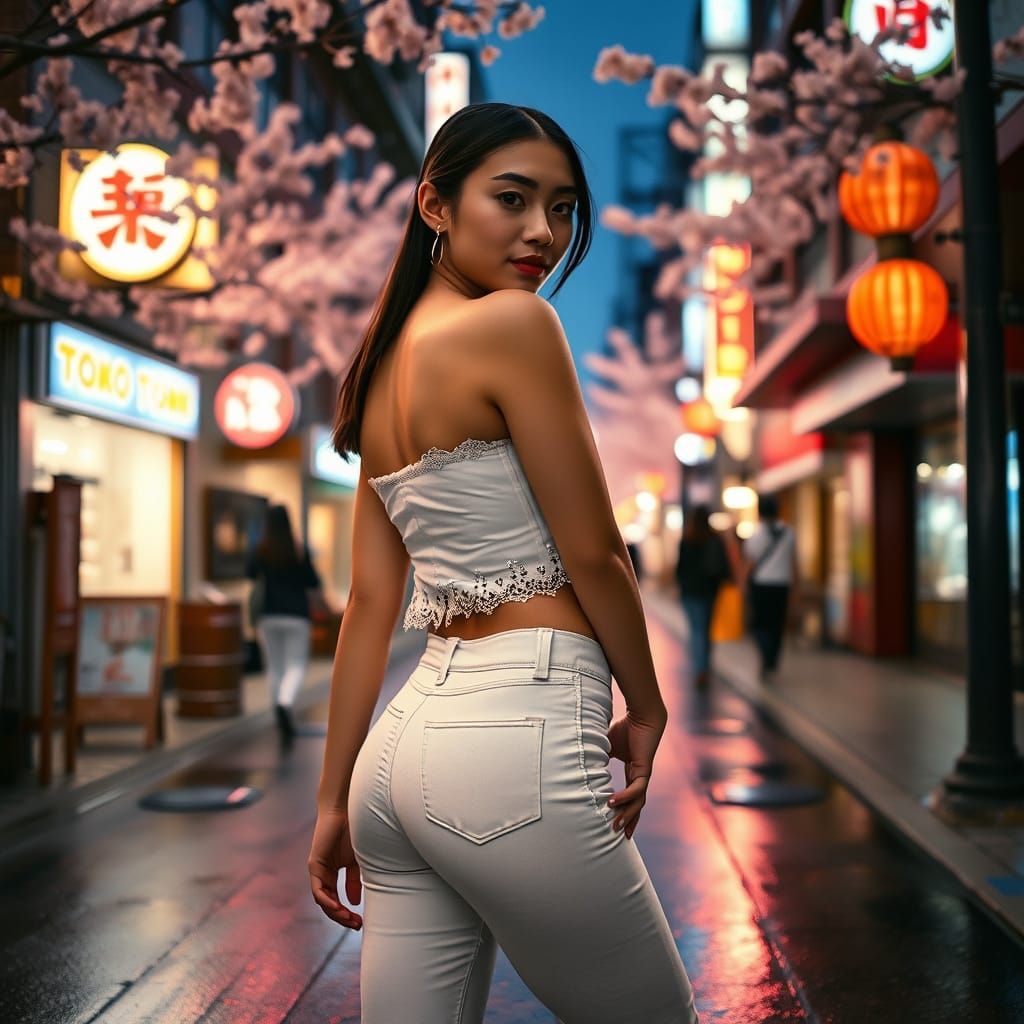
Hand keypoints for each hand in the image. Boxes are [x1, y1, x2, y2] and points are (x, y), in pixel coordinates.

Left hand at [308, 808, 362, 929]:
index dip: (346, 914)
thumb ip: (353, 881)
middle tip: (356, 925)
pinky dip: (326, 901)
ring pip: (322, 900)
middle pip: (329, 905)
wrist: (346, 811)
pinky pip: (318, 890)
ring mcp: (317, 871)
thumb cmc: (353, 833)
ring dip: (335, 913)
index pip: (336, 901)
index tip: (360, 922)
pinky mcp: (314, 865)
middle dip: (342, 918)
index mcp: (332, 875)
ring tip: (349, 919)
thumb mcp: (357, 862)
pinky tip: (337, 907)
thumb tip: (353, 903)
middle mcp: (323, 875)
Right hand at [606, 707, 666, 839]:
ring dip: (627, 814)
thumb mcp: (606, 745)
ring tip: (616, 825)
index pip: (631, 796)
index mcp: (633, 771)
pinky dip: (625, 797)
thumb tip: (582, 761)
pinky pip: (636, 788)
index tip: (618, 822)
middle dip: (630, 820)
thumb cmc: (626, 727)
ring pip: (638, 801)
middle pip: (637, 804)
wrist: (642, 715)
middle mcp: (640, 776)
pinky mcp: (645, 769)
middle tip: (621, 835)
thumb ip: (599, 755)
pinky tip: (613, 801)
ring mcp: (644, 774)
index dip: (625, 809)